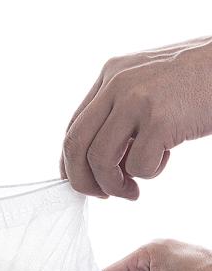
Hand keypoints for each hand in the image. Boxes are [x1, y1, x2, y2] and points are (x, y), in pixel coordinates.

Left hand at [61, 37, 211, 198]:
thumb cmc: (197, 81)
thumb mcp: (146, 84)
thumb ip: (118, 112)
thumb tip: (94, 161)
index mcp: (110, 74)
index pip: (73, 128)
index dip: (72, 162)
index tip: (84, 181)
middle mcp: (116, 84)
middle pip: (75, 144)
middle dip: (81, 180)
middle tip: (99, 196)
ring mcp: (137, 100)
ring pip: (100, 159)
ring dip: (113, 185)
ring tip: (131, 190)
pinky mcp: (160, 119)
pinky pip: (137, 165)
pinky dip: (148, 173)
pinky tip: (165, 159)